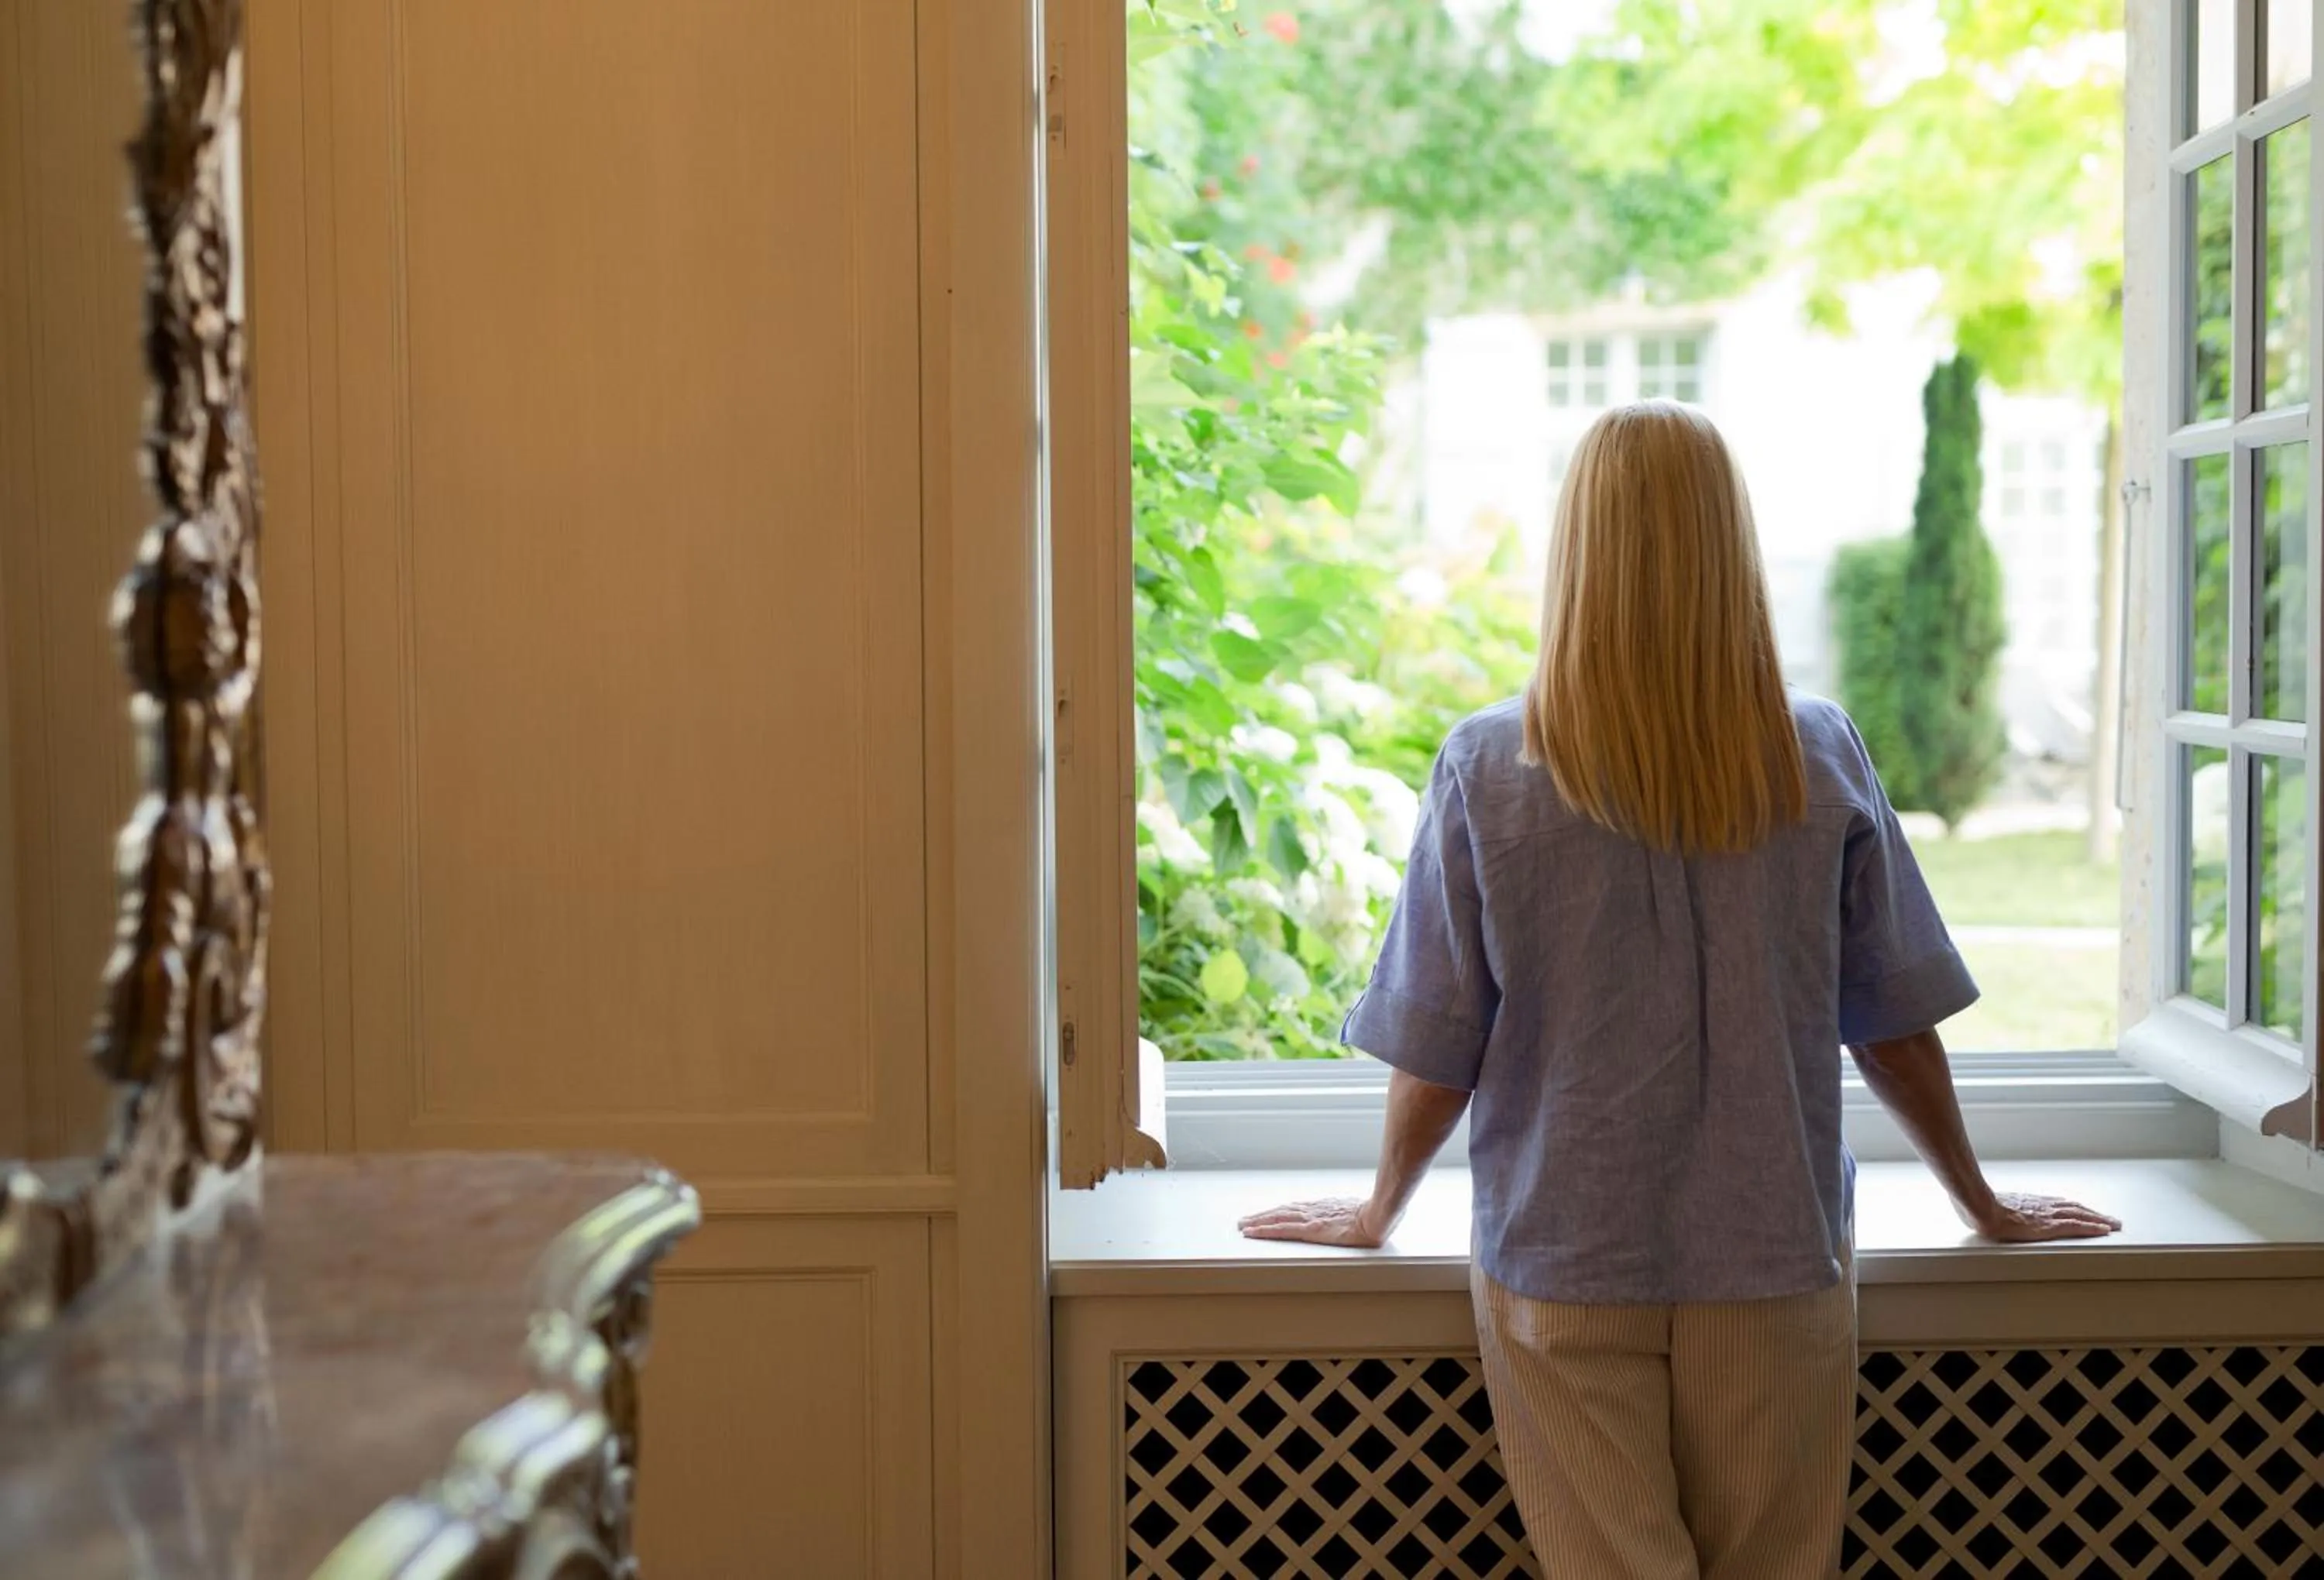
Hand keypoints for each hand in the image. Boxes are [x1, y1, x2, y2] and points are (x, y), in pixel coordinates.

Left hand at [1238, 1196, 1389, 1247]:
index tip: (1266, 1214)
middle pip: (1281, 1212)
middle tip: (1244, 1220)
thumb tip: (1350, 1217)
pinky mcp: (1310, 1230)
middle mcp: (1313, 1210)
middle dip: (1262, 1216)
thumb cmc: (1374, 1215)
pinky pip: (1282, 1230)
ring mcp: (1310, 1219)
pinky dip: (1265, 1230)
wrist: (1378, 1217)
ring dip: (1258, 1222)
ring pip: (1277, 1219)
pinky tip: (1254, 1232)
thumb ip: (1349, 1215)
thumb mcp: (1357, 1213)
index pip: (1294, 1209)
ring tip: (1244, 1226)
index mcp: (1323, 1208)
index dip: (1278, 1212)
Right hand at [1961, 1191, 2122, 1242]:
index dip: (2076, 1209)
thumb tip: (1992, 1211)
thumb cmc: (1981, 1207)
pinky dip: (2092, 1227)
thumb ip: (2001, 1208)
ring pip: (2081, 1215)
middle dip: (2095, 1214)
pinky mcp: (2049, 1226)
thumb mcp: (1993, 1205)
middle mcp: (2044, 1206)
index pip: (2061, 1204)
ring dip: (2099, 1219)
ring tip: (2113, 1224)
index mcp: (2031, 1202)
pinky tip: (2104, 1230)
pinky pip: (2076, 1226)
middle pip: (2076, 1208)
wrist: (1980, 1207)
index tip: (2087, 1212)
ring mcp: (2048, 1215)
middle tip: (2111, 1220)